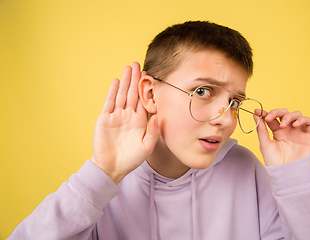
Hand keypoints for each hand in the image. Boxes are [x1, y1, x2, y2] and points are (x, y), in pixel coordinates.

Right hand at [91, 62, 159, 183]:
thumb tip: (158, 116)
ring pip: (121, 94)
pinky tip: (117, 82)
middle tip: (137, 64)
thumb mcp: (146, 147)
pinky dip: (113, 92)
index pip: (142, 100)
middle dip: (135, 79)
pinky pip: (109, 103)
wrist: (112, 167)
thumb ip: (153, 131)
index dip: (145, 88)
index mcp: (139, 121)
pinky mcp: (105, 119)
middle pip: (132, 93)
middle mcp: (128, 116)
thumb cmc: (131, 159)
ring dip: (125, 81)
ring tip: (128, 68)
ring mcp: (116, 116)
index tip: (149, 75)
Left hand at [254, 109, 309, 165]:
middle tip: (269, 117)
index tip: (257, 111)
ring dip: (289, 116)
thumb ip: (261, 130)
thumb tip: (256, 115)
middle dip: (277, 112)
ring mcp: (299, 132)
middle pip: (285, 113)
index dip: (266, 113)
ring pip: (297, 115)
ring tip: (283, 124)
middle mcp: (289, 130)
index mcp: (277, 132)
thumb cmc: (276, 162)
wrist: (287, 173)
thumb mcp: (265, 144)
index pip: (273, 118)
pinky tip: (295, 125)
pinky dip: (303, 119)